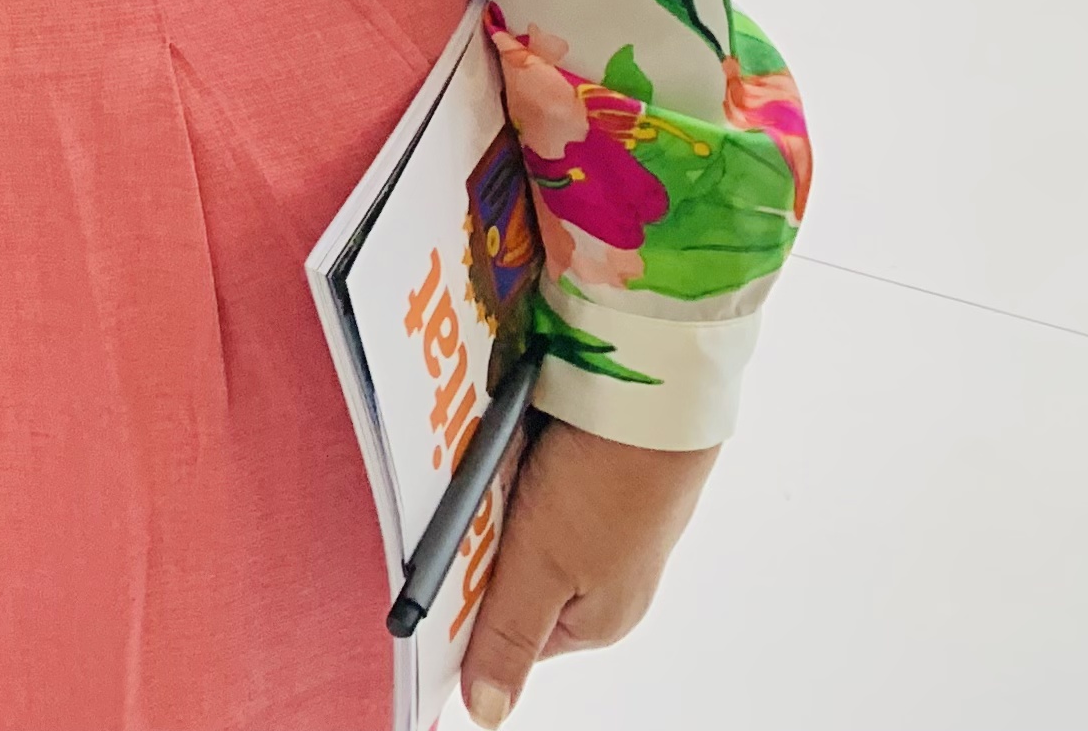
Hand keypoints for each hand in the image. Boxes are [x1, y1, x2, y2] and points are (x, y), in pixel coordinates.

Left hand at [459, 421, 719, 724]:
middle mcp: (596, 576)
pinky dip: (505, 454)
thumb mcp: (544, 568)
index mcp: (592, 618)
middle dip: (475, 532)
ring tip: (490, 459)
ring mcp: (592, 520)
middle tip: (466, 497)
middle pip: (500, 567)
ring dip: (487, 487)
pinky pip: (522, 469)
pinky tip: (509, 437)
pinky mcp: (584, 470)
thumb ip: (509, 637)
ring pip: (507, 514)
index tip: (435, 561)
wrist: (652, 389)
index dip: (463, 597)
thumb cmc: (613, 482)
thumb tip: (487, 711)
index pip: (501, 630)